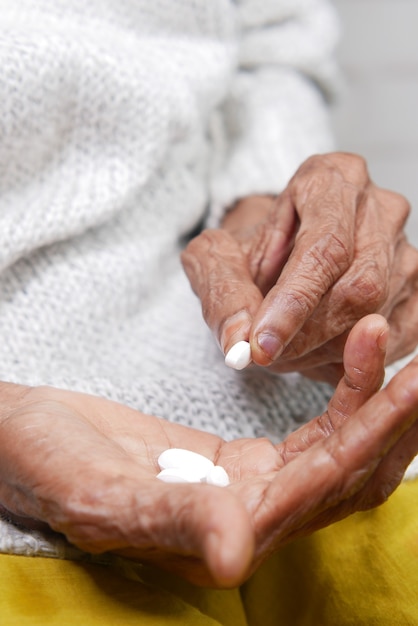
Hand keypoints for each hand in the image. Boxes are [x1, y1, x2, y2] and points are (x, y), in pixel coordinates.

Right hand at [1, 316, 417, 587]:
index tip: (411, 380)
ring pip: (336, 449)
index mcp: (225, 529)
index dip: (372, 434)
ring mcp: (248, 488)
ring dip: (372, 399)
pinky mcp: (239, 461)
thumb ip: (169, 519)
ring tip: (389, 339)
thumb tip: (234, 552)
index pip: (325, 484)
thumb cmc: (48, 465)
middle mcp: (250, 516)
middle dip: (392, 416)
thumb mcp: (99, 489)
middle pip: (348, 471)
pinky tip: (349, 355)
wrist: (26, 443)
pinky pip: (309, 432)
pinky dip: (336, 394)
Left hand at [182, 152, 417, 383]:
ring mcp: (406, 248)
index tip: (260, 346)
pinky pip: (395, 338)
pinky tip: (316, 353)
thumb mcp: (217, 258)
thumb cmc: (251, 249)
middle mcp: (379, 208)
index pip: (325, 247)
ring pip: (376, 317)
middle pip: (359, 286)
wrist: (280, 253)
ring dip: (322, 351)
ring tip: (284, 349)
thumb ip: (222, 293)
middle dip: (306, 335)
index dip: (293, 304)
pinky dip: (351, 359)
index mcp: (331, 179)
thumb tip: (238, 342)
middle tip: (265, 355)